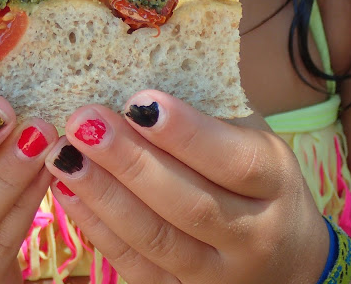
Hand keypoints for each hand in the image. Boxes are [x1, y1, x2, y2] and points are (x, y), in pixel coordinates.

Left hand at [44, 90, 329, 283]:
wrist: (285, 258)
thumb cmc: (257, 180)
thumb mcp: (251, 138)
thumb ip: (206, 117)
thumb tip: (138, 85)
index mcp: (275, 183)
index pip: (233, 160)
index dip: (185, 133)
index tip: (138, 101)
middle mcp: (253, 237)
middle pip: (188, 204)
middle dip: (129, 162)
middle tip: (84, 123)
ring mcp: (216, 275)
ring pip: (154, 239)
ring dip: (103, 194)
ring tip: (64, 155)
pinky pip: (134, 265)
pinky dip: (96, 227)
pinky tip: (66, 190)